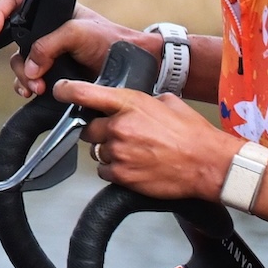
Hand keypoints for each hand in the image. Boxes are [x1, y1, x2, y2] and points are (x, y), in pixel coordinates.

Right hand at [0, 0, 143, 99]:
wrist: (132, 69)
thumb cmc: (111, 41)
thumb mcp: (79, 33)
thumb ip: (49, 45)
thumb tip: (30, 68)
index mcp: (50, 11)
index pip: (13, 3)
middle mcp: (42, 30)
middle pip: (3, 33)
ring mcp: (43, 54)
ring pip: (16, 63)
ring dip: (20, 75)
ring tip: (36, 85)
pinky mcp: (48, 75)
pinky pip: (25, 81)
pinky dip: (25, 87)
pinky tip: (32, 92)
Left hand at [57, 80, 237, 200]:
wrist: (207, 164)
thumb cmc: (193, 134)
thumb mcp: (168, 103)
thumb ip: (144, 101)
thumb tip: (134, 104)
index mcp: (130, 104)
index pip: (86, 94)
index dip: (68, 92)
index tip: (60, 92)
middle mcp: (120, 127)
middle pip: (89, 128)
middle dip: (99, 131)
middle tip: (119, 134)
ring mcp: (119, 153)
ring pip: (97, 151)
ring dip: (109, 151)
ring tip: (133, 152)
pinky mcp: (122, 176)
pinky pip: (104, 171)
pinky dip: (114, 169)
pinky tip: (133, 166)